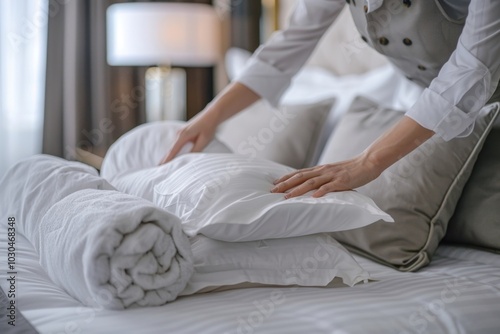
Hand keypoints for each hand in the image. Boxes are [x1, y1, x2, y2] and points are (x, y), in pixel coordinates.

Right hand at [159, 82, 260, 164]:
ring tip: (163, 166)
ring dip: (169, 155)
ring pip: (173, 147)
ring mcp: (180, 133)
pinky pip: (176, 144)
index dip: (167, 159)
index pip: (173, 150)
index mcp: (183, 135)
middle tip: (158, 169)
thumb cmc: (209, 127)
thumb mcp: (204, 140)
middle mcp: (179, 134)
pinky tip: (172, 157)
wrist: (211, 115)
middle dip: (165, 159)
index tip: (160, 166)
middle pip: (170, 149)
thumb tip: (188, 159)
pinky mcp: (183, 133)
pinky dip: (173, 151)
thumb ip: (195, 150)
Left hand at [271, 116, 434, 197]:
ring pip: (311, 182)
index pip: (299, 173)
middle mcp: (323, 171)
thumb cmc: (352, 170)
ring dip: (297, 190)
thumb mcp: (333, 172)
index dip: (286, 178)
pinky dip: (321, 192)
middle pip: (301, 177)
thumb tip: (312, 187)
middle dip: (286, 184)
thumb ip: (323, 178)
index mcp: (321, 169)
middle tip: (273, 191)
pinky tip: (313, 197)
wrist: (368, 162)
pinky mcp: (342, 181)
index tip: (274, 183)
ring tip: (287, 197)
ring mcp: (332, 175)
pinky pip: (330, 187)